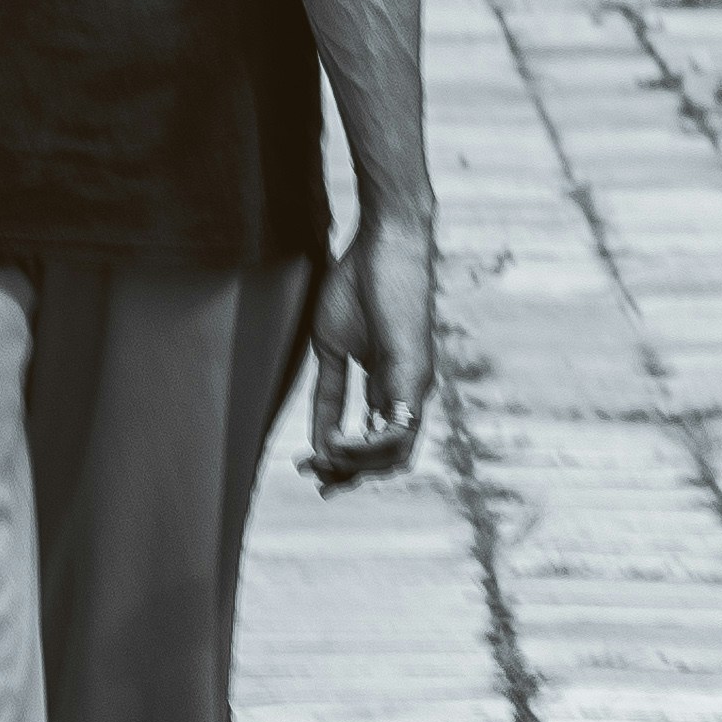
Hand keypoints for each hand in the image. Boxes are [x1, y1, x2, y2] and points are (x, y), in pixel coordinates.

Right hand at [307, 212, 436, 482]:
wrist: (384, 242)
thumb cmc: (359, 284)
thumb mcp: (332, 347)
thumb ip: (330, 392)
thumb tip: (322, 432)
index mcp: (390, 387)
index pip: (374, 443)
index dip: (341, 465)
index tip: (306, 468)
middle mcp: (409, 393)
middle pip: (388, 460)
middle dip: (349, 476)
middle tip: (314, 479)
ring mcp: (415, 386)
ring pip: (395, 455)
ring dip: (355, 468)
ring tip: (322, 460)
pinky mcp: (413, 374)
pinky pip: (397, 431)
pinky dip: (365, 448)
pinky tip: (337, 444)